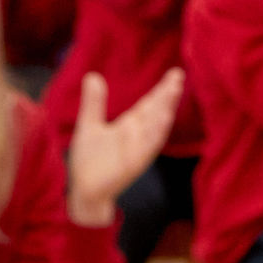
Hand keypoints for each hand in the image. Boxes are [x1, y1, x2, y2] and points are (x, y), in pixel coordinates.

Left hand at [67, 70, 181, 226]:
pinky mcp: (135, 161)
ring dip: (165, 110)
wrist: (84, 189)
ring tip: (173, 92)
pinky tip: (163, 119)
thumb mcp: (89, 124)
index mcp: (130, 125)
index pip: (149, 104)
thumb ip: (94, 102)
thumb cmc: (89, 159)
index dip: (161, 89)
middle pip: (156, 111)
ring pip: (156, 126)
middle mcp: (138, 134)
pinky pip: (148, 146)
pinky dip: (156, 133)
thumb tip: (92, 75)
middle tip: (177, 76)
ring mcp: (139, 148)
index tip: (174, 73)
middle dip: (167, 95)